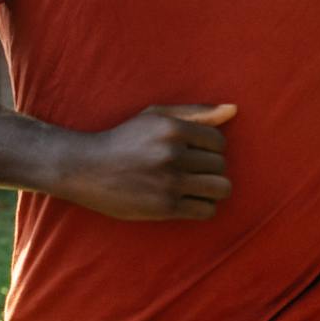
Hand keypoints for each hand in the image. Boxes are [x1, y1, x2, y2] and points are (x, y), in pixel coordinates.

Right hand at [58, 103, 235, 220]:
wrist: (85, 169)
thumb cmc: (124, 140)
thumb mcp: (155, 116)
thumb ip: (196, 112)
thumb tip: (234, 110)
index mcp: (172, 128)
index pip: (219, 142)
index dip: (210, 149)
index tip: (194, 154)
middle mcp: (173, 154)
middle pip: (220, 165)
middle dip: (209, 169)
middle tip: (190, 172)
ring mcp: (169, 182)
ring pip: (220, 188)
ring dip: (212, 190)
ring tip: (196, 188)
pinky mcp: (164, 207)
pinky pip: (206, 210)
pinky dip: (203, 207)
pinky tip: (188, 202)